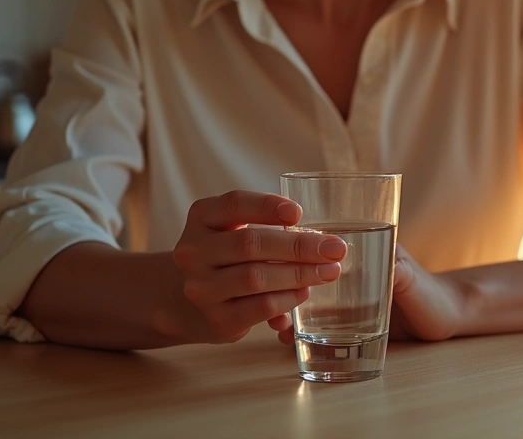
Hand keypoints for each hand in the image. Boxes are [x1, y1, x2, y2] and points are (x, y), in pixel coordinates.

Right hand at [169, 190, 347, 343]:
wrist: (186, 301)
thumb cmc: (226, 257)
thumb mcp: (233, 230)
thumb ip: (267, 227)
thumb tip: (324, 242)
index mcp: (202, 218)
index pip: (234, 204)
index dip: (267, 206)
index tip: (298, 213)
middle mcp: (194, 251)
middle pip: (250, 244)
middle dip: (299, 246)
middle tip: (335, 249)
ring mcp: (202, 288)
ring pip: (256, 278)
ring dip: (299, 274)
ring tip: (329, 271)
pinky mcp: (217, 319)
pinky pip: (260, 307)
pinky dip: (289, 299)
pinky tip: (305, 292)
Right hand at [269, 244, 468, 344]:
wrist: (448, 319)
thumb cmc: (432, 292)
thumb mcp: (411, 280)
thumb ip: (397, 273)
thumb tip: (379, 266)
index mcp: (360, 250)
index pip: (318, 247)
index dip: (293, 257)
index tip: (274, 270)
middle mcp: (347, 272)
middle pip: (304, 276)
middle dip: (282, 288)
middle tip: (273, 309)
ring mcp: (344, 297)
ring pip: (305, 301)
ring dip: (287, 311)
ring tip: (277, 328)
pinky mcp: (347, 321)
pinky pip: (317, 323)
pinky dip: (300, 330)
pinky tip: (288, 340)